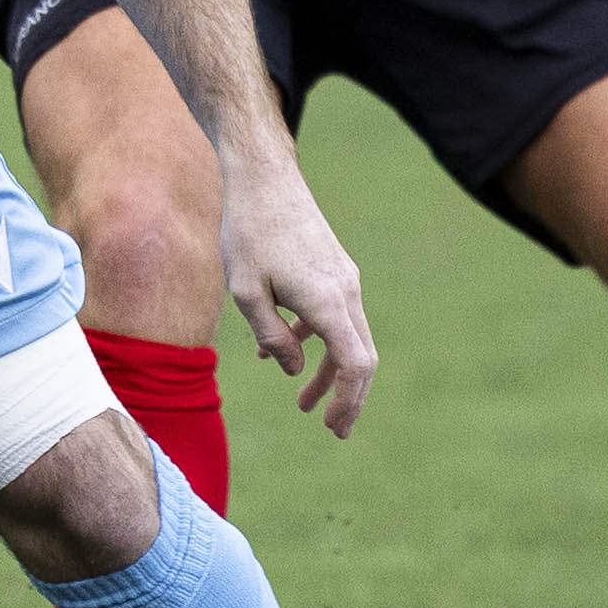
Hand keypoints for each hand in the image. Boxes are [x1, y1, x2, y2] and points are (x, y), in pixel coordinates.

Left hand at [212, 130, 379, 435]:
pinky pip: (334, 316)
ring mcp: (343, 278)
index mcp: (327, 300)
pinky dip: (317, 342)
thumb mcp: (246, 292)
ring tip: (304, 403)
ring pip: (349, 338)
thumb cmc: (248, 231)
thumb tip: (293, 369)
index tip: (334, 427)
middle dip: (350, 397)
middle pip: (361, 357)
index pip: (354, 363)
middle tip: (334, 430)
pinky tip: (283, 352)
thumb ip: (272, 336)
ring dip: (330, 373)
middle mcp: (346, 290)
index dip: (348, 401)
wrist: (265, 177)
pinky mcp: (333, 268)